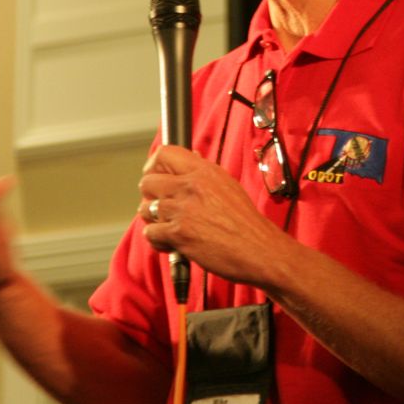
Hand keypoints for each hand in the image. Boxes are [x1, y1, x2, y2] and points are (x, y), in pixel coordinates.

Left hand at [136, 146, 292, 287]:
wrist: (258, 249)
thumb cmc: (246, 223)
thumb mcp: (228, 186)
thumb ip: (205, 175)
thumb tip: (191, 160)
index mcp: (204, 171)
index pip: (165, 153)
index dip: (153, 165)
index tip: (154, 175)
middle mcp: (190, 186)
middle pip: (147, 181)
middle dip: (149, 196)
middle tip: (160, 206)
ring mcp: (182, 210)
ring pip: (145, 208)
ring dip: (153, 220)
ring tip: (167, 227)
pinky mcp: (178, 233)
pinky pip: (149, 232)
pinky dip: (157, 240)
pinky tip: (172, 243)